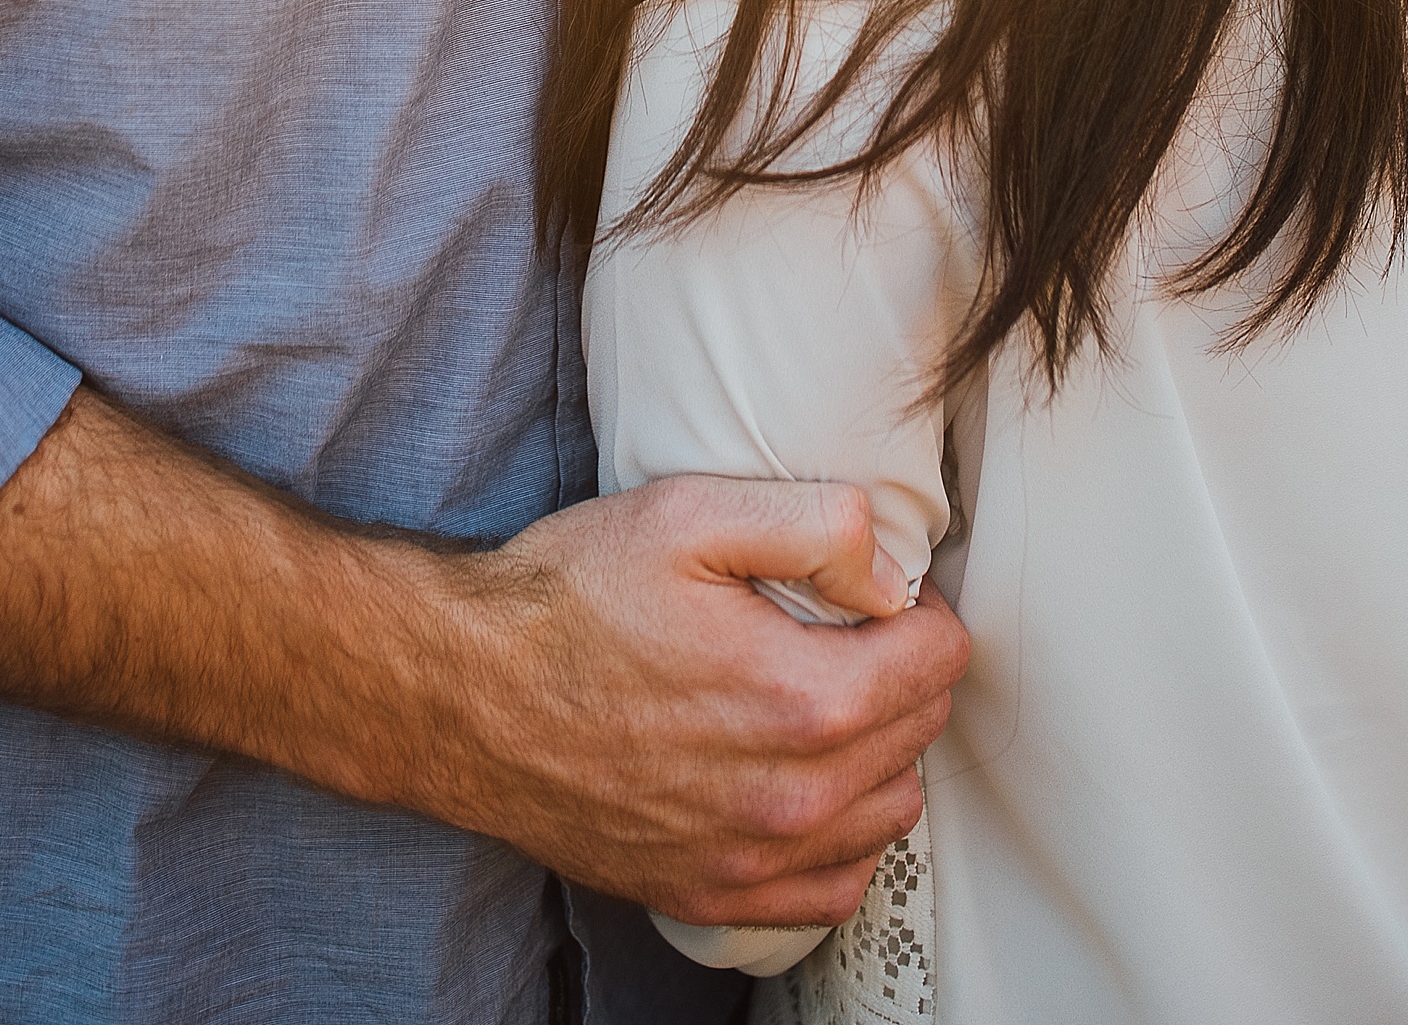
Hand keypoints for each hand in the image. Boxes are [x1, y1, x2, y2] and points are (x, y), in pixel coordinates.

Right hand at [383, 474, 968, 927]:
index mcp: (800, 698)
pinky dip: (840, 832)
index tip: (869, 589)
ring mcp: (754, 858)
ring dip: (878, 749)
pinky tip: (799, 776)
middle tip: (841, 628)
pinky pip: (835, 883)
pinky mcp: (715, 893)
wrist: (466, 695)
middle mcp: (791, 797)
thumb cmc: (569, 598)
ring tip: (818, 695)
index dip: (915, 606)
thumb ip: (817, 527)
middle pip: (921, 730)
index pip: (941, 659)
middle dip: (901, 669)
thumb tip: (893, 576)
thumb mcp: (689, 514)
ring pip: (891, 808)